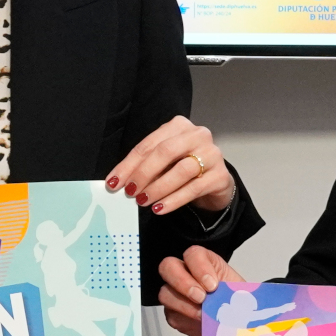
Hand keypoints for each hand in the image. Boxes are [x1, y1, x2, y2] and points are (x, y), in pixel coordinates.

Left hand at [106, 115, 233, 216]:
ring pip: (181, 170)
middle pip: (166, 152)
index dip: (129, 164)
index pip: (149, 144)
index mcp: (178, 126)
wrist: (215, 183)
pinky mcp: (220, 176)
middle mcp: (197, 135)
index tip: (114, 182)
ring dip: (158, 187)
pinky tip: (160, 208)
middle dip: (144, 173)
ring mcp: (212, 154)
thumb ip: (144, 166)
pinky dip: (174, 200)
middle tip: (130, 191)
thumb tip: (119, 181)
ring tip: (143, 201)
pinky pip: (194, 188)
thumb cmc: (183, 169)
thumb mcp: (163, 163)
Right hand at [160, 245, 244, 335]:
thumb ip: (233, 291)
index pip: (193, 254)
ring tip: (203, 315)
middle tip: (201, 298)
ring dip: (184, 305)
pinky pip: (171, 314)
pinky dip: (186, 319)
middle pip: (168, 266)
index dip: (200, 268)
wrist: (235, 323)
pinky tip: (200, 323)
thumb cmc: (236, 303)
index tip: (213, 285)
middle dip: (183, 282)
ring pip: (165, 292)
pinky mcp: (173, 313)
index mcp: (205, 263)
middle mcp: (186, 274)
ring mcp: (176, 293)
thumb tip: (231, 298)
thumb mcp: (241, 293)